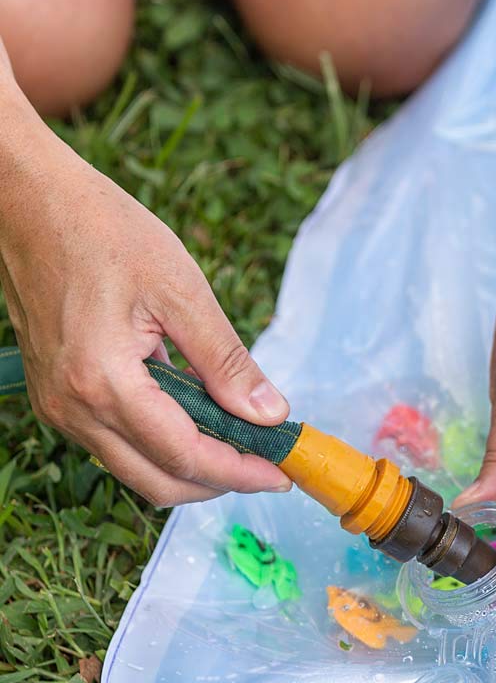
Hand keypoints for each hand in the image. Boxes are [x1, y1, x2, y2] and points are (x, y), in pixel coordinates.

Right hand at [0, 102, 290, 506]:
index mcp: (104, 382)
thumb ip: (226, 362)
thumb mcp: (182, 290)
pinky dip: (161, 444)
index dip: (241, 471)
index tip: (283, 471)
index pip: (186, 456)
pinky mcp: (56, 397)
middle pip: (159, 482)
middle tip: (267, 463)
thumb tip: (270, 415)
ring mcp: (58, 406)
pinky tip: (198, 417)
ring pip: (136, 470)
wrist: (25, 199)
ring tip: (241, 442)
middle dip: (219, 481)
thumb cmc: (103, 230)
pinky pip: (115, 443)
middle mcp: (73, 408)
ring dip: (191, 467)